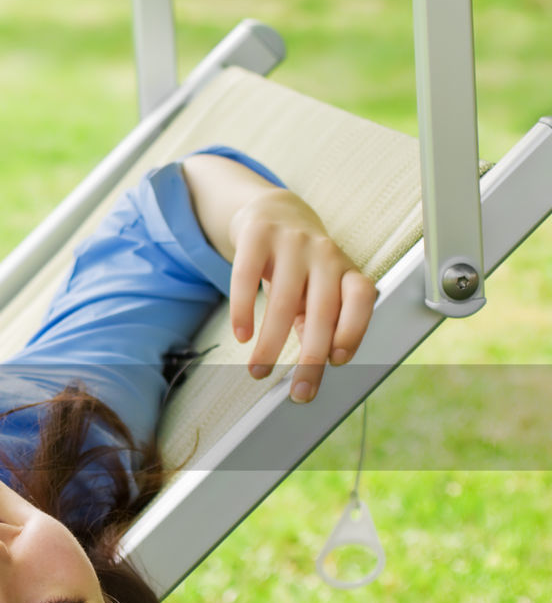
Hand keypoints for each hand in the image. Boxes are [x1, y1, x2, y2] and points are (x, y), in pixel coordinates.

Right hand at [227, 188, 376, 402]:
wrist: (274, 211)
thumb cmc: (301, 262)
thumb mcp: (318, 287)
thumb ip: (320, 319)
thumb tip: (316, 361)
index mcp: (345, 269)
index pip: (361, 297)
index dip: (353, 329)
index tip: (337, 361)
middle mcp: (324, 254)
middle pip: (322, 310)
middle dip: (311, 358)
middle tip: (300, 392)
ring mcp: (292, 242)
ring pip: (283, 300)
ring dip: (271, 343)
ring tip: (258, 370)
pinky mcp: (257, 236)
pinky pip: (246, 276)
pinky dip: (243, 310)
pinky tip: (242, 335)